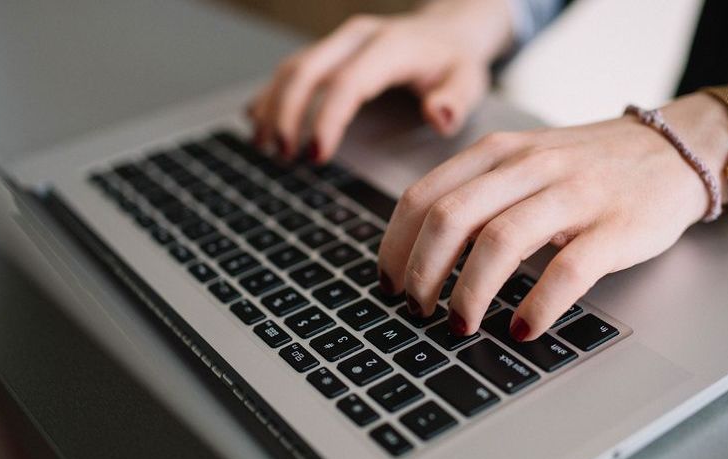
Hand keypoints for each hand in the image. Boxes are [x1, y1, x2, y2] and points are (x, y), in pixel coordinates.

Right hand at [247, 0, 513, 161]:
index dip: (327, 119)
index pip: (348, 82)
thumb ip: (455, 101)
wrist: (448, 32)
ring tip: (264, 146)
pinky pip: (291, 68)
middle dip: (288, 113)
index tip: (316, 156)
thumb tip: (438, 116)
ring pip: (292, 67)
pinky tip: (257, 120)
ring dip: (272, 106)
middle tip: (283, 155)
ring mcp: (339, 41)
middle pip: (307, 69)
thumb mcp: (469, 82)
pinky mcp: (328, 50)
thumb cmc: (454, 62)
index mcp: (390, 47)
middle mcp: (357, 37)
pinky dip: (271, 94)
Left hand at [376, 81, 727, 341]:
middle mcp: (530, 166)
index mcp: (499, 152)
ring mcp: (574, 194)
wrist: (675, 149)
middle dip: (422, 273)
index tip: (387, 283)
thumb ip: (477, 193)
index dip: (396, 246)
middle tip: (417, 311)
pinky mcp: (615, 227)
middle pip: (451, 218)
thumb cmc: (589, 166)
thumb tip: (419, 251)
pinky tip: (522, 328)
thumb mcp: (524, 162)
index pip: (424, 196)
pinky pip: (567, 270)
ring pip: (500, 241)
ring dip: (469, 292)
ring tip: (460, 325)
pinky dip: (537, 305)